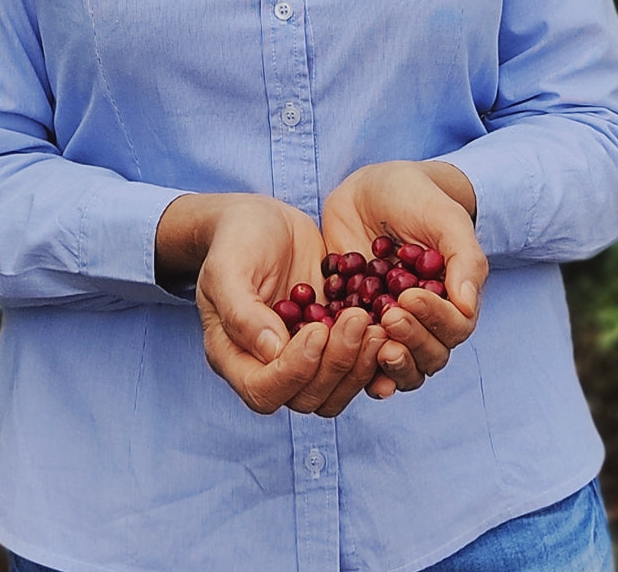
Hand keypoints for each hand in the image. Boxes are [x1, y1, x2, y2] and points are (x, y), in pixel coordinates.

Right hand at [156, 193, 386, 417]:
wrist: (261, 220)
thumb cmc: (236, 240)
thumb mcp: (229, 267)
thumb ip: (242, 311)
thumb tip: (272, 351)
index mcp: (235, 356)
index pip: (264, 391)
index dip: (295, 371)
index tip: (317, 329)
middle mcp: (268, 366)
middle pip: (306, 397)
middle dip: (337, 363)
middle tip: (359, 319)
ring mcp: (302, 356)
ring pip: (335, 390)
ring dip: (359, 364)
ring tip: (376, 324)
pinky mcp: (330, 341)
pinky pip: (354, 366)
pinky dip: (373, 355)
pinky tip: (388, 325)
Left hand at [322, 160, 486, 399]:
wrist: (369, 189)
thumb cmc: (416, 198)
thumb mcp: (444, 217)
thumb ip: (464, 259)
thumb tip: (468, 306)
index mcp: (452, 299)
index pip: (453, 328)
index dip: (434, 320)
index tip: (409, 296)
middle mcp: (423, 321)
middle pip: (427, 357)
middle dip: (410, 343)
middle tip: (389, 316)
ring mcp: (388, 325)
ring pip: (395, 366)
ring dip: (386, 364)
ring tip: (372, 343)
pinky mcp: (355, 323)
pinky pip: (356, 354)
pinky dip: (350, 360)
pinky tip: (339, 353)